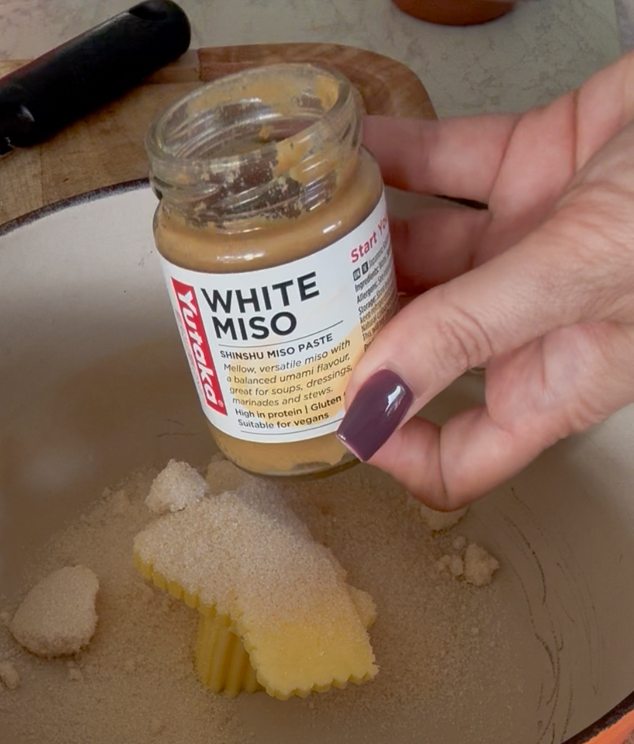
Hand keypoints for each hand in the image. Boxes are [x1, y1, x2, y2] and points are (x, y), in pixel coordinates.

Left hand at [336, 53, 633, 509]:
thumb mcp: (582, 276)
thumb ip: (471, 332)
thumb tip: (371, 404)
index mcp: (555, 379)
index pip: (460, 458)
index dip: (395, 451)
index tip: (334, 418)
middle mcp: (532, 322)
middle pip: (420, 352)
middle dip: (358, 337)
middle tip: (294, 314)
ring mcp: (528, 247)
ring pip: (422, 259)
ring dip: (363, 245)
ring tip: (306, 230)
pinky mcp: (530, 168)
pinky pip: (444, 168)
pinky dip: (397, 158)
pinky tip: (351, 152)